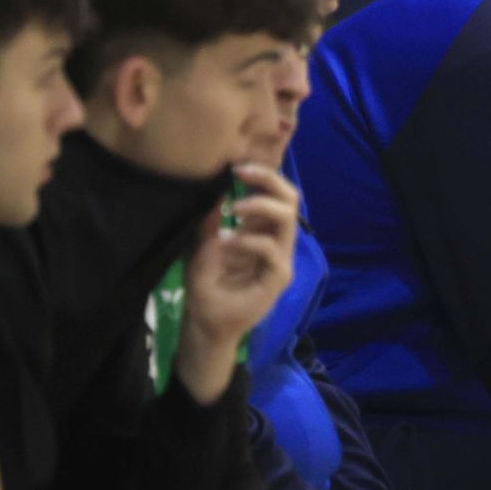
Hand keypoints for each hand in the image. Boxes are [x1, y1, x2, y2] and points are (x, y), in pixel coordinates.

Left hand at [175, 164, 299, 401]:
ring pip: (286, 219)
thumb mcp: (200, 244)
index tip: (235, 167)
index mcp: (261, 230)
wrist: (205, 322)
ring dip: (258, 207)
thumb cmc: (205, 285)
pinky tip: (226, 244)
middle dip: (268, 180)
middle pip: (290, 199)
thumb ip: (210, 219)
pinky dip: (248, 241)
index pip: (275, 194)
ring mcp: (280, 259)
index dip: (262, 175)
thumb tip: (213, 185)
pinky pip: (272, 251)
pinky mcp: (278, 278)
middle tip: (240, 174)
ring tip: (231, 211)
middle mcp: (275, 241)